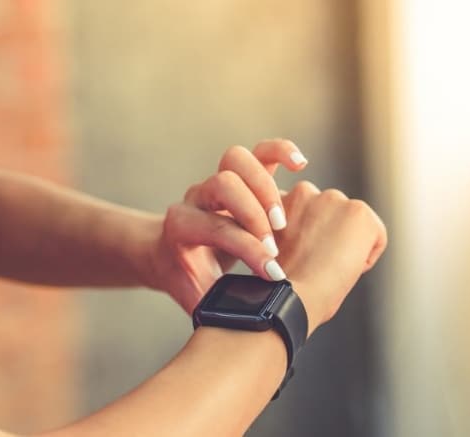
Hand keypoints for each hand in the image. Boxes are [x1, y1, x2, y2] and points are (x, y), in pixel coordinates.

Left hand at [142, 139, 308, 313]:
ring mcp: (216, 183)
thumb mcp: (199, 300)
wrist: (169, 256)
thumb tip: (248, 317)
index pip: (214, 227)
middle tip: (276, 245)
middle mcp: (195, 198)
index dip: (247, 249)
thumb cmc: (188, 282)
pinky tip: (300, 163)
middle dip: (255, 214)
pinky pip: (258, 153)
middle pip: (223, 184)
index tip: (274, 274)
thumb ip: (219, 307)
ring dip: (267, 188)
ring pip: (237, 161)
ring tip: (285, 219)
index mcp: (181, 226)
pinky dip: (280, 152)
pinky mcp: (240, 177)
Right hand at [272, 181, 387, 336]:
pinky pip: (375, 237)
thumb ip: (284, 227)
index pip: (306, 213)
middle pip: (332, 214)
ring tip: (331, 266)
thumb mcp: (270, 243)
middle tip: (317, 262)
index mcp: (281, 197)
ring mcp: (334, 199)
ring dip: (348, 243)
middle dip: (330, 235)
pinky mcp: (360, 212)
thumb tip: (300, 232)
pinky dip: (366, 256)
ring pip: (353, 224)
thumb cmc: (276, 280)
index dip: (306, 240)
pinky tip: (346, 268)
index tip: (299, 257)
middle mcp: (307, 190)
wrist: (289, 293)